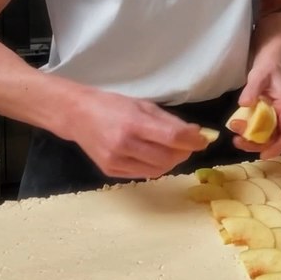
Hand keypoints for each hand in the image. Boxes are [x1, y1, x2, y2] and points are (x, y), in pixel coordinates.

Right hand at [63, 88, 208, 178]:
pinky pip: (142, 174)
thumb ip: (169, 121)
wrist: (77, 115)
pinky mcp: (110, 171)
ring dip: (172, 162)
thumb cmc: (112, 105)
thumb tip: (195, 132)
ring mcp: (116, 161)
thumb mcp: (142, 105)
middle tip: (189, 145)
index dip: (192, 141)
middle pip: (167, 158)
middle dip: (184, 153)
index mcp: (133, 123)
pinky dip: (155, 167)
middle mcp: (123, 145)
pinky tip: (155, 156)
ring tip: (174, 151)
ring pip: (157, 171)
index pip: (172, 137)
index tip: (203, 139)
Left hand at [229, 57, 280, 158]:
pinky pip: (259, 129)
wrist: (268, 60)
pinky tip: (237, 128)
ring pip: (266, 136)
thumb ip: (252, 88)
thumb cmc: (267, 66)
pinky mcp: (264, 114)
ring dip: (252, 141)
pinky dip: (249, 133)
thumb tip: (244, 104)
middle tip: (239, 142)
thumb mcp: (259, 74)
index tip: (263, 155)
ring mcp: (273, 115)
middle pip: (276, 139)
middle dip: (258, 145)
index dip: (279, 146)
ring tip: (235, 138)